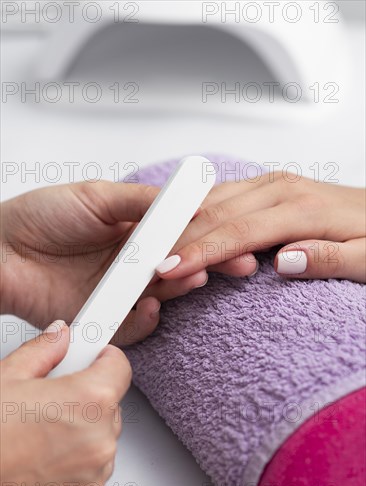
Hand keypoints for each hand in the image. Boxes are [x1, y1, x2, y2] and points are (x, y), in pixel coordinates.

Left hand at [0, 181, 206, 343]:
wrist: (0, 249)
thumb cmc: (41, 216)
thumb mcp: (96, 197)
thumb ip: (141, 201)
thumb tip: (187, 202)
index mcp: (133, 233)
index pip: (178, 237)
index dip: (206, 238)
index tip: (230, 238)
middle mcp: (130, 265)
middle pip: (176, 269)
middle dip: (203, 266)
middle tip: (224, 262)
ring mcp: (116, 293)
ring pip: (159, 297)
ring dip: (179, 289)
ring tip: (191, 277)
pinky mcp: (100, 318)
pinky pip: (130, 327)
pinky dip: (145, 321)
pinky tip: (152, 306)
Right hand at [1, 321, 129, 485]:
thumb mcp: (6, 377)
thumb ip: (43, 350)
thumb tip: (59, 335)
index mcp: (89, 402)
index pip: (120, 368)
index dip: (104, 361)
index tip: (95, 361)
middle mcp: (99, 443)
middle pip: (109, 410)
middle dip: (86, 403)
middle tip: (50, 404)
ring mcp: (91, 480)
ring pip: (99, 445)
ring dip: (80, 439)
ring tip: (37, 438)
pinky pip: (85, 479)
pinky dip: (69, 472)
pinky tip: (36, 464)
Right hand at [153, 173, 365, 284]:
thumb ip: (330, 260)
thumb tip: (286, 261)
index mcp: (303, 208)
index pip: (238, 232)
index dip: (200, 251)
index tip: (167, 269)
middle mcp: (282, 189)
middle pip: (215, 212)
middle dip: (177, 238)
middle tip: (142, 261)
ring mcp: (273, 184)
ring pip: (213, 199)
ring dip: (181, 223)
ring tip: (150, 247)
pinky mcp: (269, 186)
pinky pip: (223, 195)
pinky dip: (196, 211)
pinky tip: (180, 225)